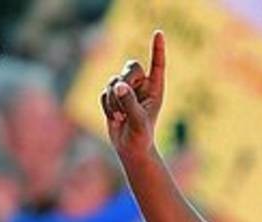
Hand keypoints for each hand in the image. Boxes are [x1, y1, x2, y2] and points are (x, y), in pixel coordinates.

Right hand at [101, 30, 165, 159]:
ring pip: (114, 80)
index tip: (158, 33)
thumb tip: (119, 85)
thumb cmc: (141, 137)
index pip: (157, 64)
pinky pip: (104, 92)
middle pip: (130, 67)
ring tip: (121, 117)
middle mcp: (142, 86)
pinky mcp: (113, 96)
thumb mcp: (138, 121)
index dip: (157, 48)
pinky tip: (115, 118)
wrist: (130, 148)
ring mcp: (127, 90)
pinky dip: (106, 106)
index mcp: (156, 89)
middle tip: (125, 101)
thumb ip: (129, 102)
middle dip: (125, 82)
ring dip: (114, 100)